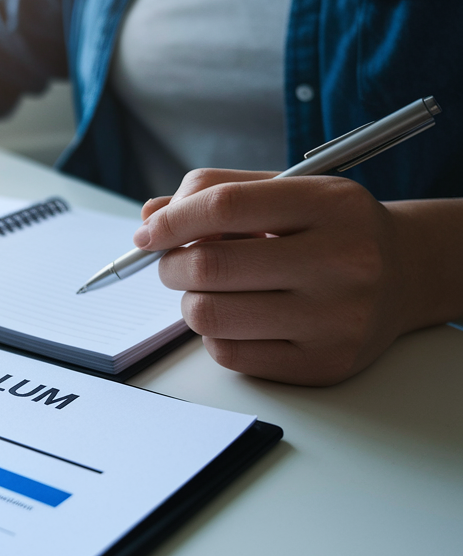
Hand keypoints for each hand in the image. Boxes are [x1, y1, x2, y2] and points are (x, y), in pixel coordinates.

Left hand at [135, 169, 411, 385]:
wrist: (406, 274)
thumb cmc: (331, 229)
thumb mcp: (288, 191)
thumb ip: (217, 192)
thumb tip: (151, 217)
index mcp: (330, 206)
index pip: (225, 206)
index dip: (172, 220)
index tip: (149, 232)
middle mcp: (342, 262)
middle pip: (210, 266)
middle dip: (171, 264)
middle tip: (174, 262)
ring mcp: (335, 319)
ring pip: (210, 315)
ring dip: (190, 300)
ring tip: (210, 289)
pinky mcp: (323, 364)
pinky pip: (229, 353)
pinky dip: (215, 334)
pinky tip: (238, 317)